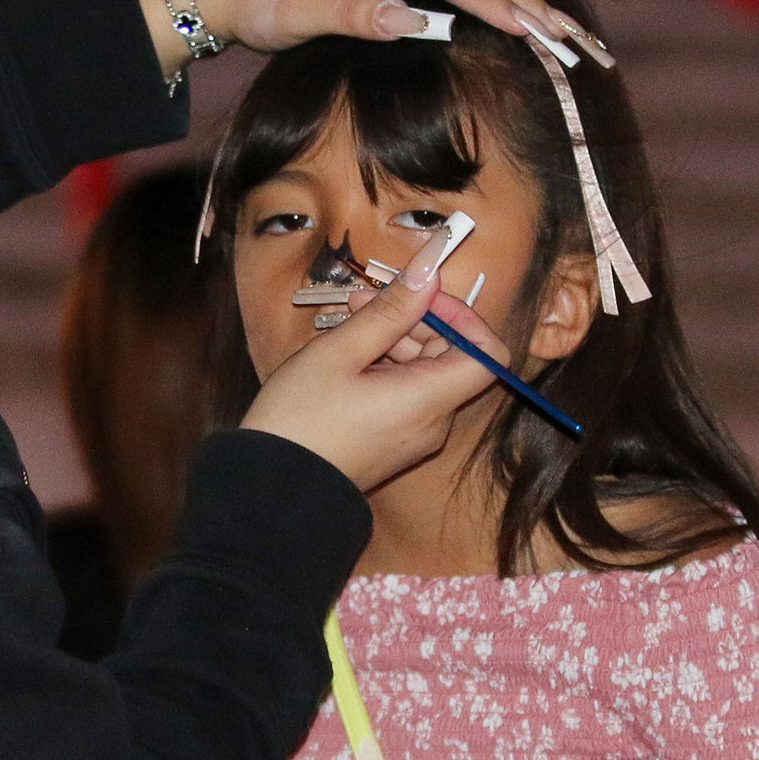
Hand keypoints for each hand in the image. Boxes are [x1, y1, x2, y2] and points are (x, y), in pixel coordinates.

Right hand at [242, 235, 498, 490]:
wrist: (271, 489)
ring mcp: (415, 435)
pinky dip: (386, 366)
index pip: (487, 354)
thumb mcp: (341, 352)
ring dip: (395, 339)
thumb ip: (391, 309)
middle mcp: (433, 421)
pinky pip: (407, 394)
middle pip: (452, 358)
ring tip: (346, 321)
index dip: (463, 317)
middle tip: (363, 298)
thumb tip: (429, 270)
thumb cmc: (301, 418)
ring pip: (425, 373)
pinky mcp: (395, 441)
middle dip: (416, 319)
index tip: (421, 296)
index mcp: (429, 400)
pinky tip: (347, 354)